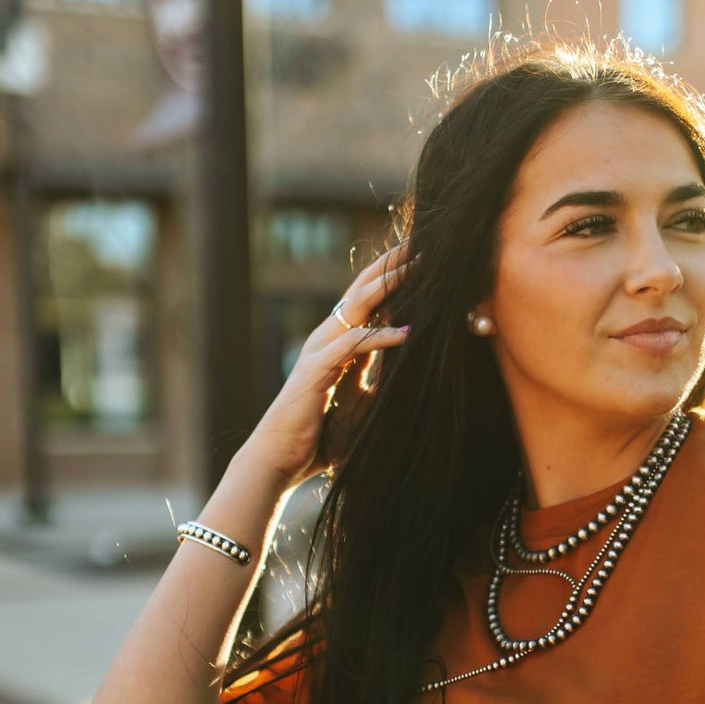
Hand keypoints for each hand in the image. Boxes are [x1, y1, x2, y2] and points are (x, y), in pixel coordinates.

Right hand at [243, 243, 411, 486]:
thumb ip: (377, 380)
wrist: (282, 459)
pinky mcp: (317, 370)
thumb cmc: (319, 435)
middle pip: (362, 290)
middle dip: (391, 265)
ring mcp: (320, 351)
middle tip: (422, 245)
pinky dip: (381, 336)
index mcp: (337, 343)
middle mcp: (327, 338)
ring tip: (419, 270)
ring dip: (389, 287)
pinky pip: (354, 346)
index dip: (391, 276)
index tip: (420, 258)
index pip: (366, 298)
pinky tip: (408, 331)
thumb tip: (406, 367)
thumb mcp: (360, 403)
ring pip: (357, 307)